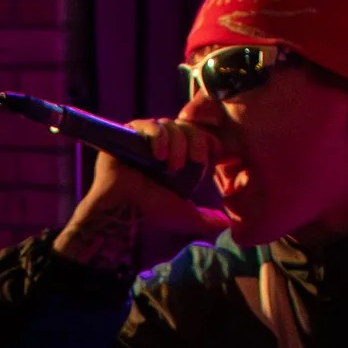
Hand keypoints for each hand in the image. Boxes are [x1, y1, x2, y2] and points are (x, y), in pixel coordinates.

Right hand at [54, 119, 228, 265]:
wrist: (123, 215)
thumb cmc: (151, 216)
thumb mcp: (186, 217)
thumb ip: (206, 219)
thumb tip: (223, 223)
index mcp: (176, 161)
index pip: (198, 137)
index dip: (206, 143)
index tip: (206, 159)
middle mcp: (161, 149)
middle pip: (186, 127)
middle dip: (192, 142)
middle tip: (188, 164)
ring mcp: (143, 141)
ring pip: (169, 124)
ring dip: (176, 143)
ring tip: (170, 165)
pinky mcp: (126, 136)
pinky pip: (147, 124)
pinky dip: (157, 135)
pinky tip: (157, 155)